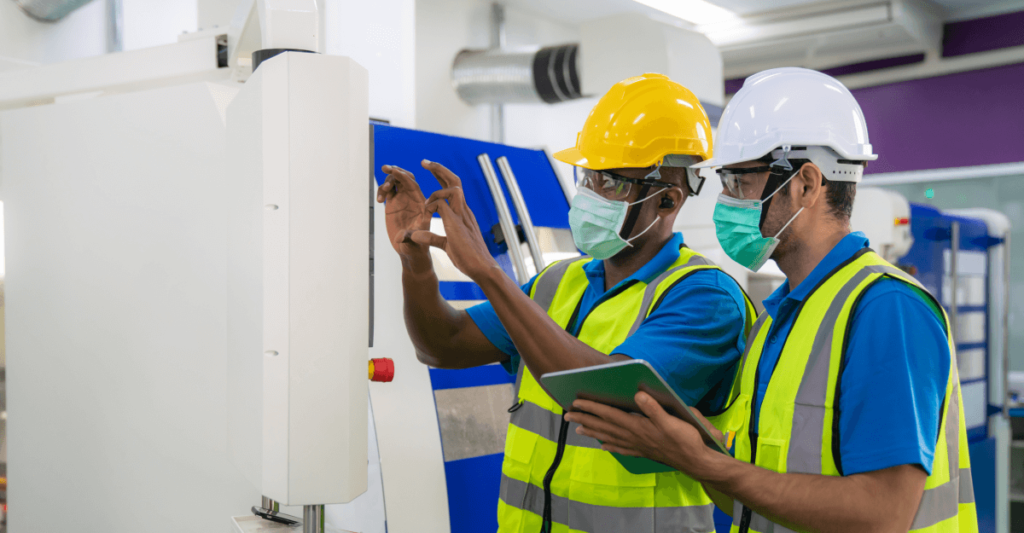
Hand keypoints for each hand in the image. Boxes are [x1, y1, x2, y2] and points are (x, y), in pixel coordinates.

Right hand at [376, 164, 430, 258]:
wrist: (410, 250)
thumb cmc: (416, 246)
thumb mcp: (415, 241)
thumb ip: (409, 237)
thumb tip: (401, 237)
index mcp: (421, 203)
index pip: (412, 184)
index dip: (403, 176)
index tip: (394, 171)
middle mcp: (412, 199)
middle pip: (404, 178)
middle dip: (395, 171)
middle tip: (385, 168)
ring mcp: (402, 201)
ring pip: (395, 183)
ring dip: (387, 182)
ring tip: (382, 194)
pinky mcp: (393, 205)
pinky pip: (387, 191)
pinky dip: (382, 191)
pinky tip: (379, 199)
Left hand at [409, 160, 500, 280]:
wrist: (481, 268)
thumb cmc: (468, 258)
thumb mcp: (445, 245)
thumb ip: (432, 238)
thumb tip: (417, 235)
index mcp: (462, 213)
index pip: (453, 188)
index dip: (441, 177)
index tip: (429, 170)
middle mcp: (464, 210)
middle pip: (455, 181)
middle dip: (439, 169)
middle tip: (424, 162)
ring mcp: (462, 215)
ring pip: (453, 187)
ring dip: (436, 189)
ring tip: (426, 200)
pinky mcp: (457, 223)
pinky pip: (442, 204)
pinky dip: (432, 205)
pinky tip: (427, 213)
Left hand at [564, 392, 718, 479]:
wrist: (696, 461)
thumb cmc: (686, 440)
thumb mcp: (672, 421)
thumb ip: (653, 409)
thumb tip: (638, 395)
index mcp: (638, 426)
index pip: (609, 415)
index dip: (592, 408)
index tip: (576, 403)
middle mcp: (634, 437)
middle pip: (604, 427)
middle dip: (585, 419)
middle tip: (567, 415)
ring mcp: (638, 446)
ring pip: (609, 438)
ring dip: (593, 432)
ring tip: (578, 429)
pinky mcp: (644, 452)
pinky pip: (622, 449)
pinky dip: (611, 446)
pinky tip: (604, 446)